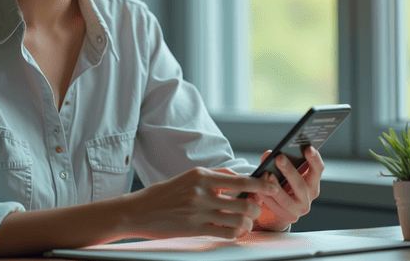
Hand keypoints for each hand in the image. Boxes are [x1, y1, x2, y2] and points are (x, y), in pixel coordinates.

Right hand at [119, 167, 279, 239]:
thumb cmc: (164, 194)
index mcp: (201, 175)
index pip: (240, 180)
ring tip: (245, 223)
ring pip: (238, 220)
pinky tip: (233, 231)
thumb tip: (238, 178)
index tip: (271, 186)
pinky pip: (226, 233)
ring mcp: (199, 212)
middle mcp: (202, 192)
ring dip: (247, 223)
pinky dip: (235, 234)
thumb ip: (214, 176)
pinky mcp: (195, 229)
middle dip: (256, 208)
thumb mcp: (188, 177)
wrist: (138, 211)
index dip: (261, 185)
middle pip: (244, 203)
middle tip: (256, 209)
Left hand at [252, 146, 324, 230]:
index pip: (318, 169)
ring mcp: (301, 208)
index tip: (308, 148)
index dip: (314, 159)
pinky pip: (276, 207)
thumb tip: (268, 155)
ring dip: (275, 187)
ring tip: (267, 175)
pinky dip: (266, 197)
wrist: (283, 206)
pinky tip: (259, 189)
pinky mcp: (289, 217)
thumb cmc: (284, 181)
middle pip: (300, 184)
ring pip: (287, 199)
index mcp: (313, 180)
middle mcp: (310, 195)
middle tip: (279, 157)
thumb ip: (276, 160)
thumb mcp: (285, 170)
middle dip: (289, 171)